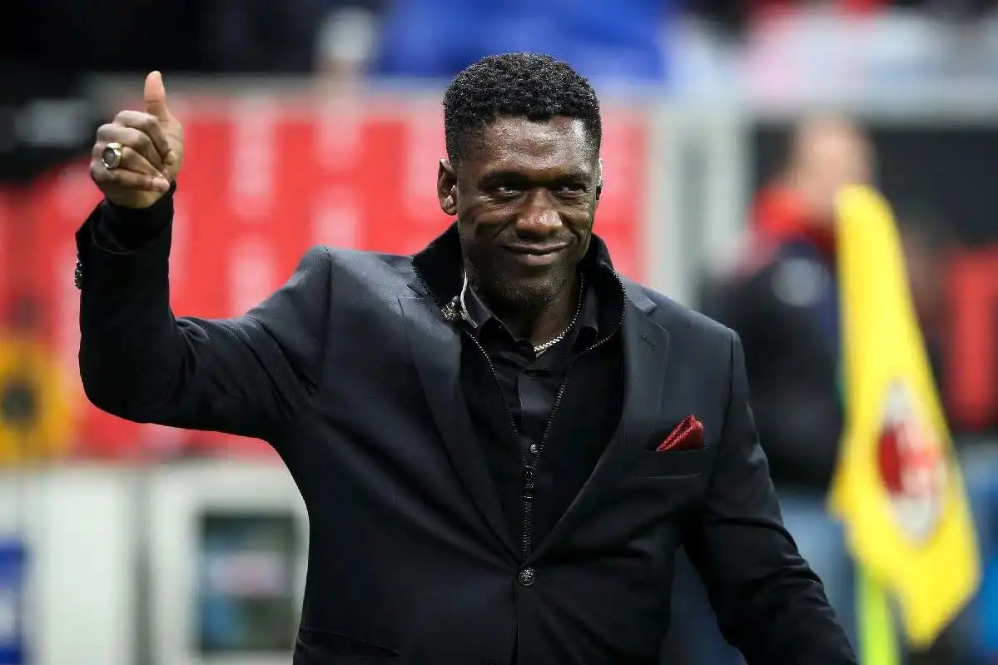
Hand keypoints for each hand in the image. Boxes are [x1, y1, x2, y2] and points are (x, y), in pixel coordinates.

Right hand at [90, 71, 183, 208]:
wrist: (151, 190)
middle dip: (157, 158)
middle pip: (138, 140)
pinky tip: (160, 187)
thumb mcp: (166, 130)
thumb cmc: (158, 158)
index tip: (170, 156)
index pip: (147, 123)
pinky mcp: (97, 172)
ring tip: (159, 178)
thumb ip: (157, 105)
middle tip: (163, 168)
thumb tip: (154, 74)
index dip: (163, 142)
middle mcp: (107, 132)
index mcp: (123, 119)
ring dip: (152, 171)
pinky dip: (146, 183)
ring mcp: (99, 152)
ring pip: (129, 157)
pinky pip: (122, 176)